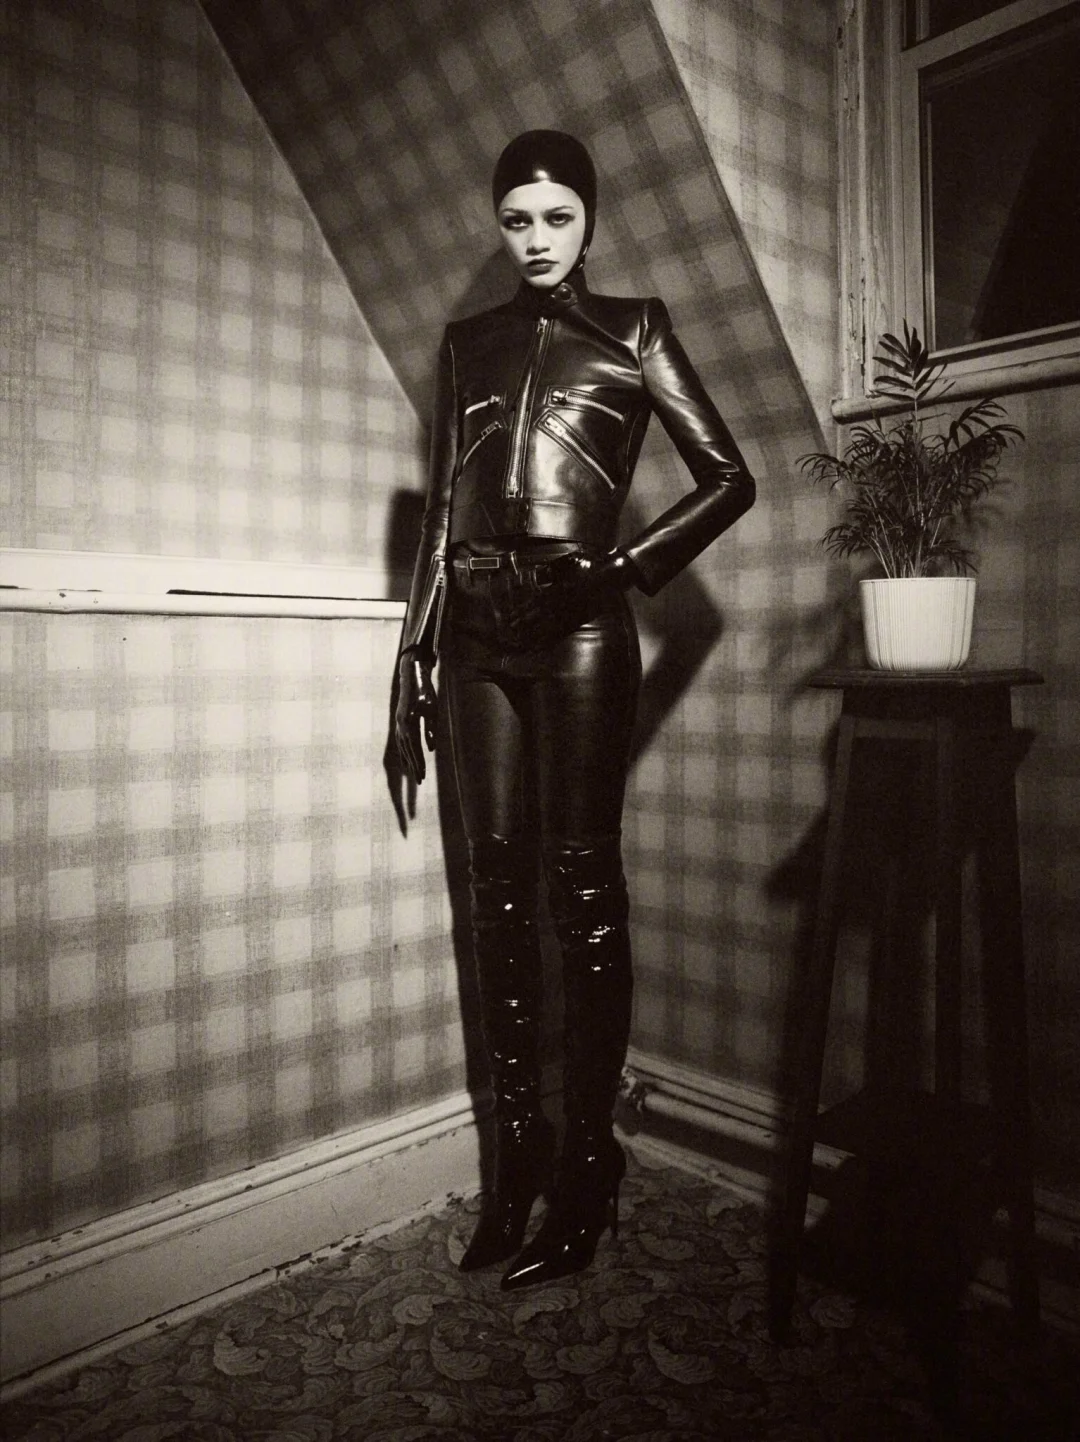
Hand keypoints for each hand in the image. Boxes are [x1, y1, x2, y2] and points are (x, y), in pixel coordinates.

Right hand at [395, 649, 436, 783]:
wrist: (412, 676)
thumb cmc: (425, 691)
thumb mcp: (432, 709)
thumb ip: (431, 729)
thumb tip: (430, 749)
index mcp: (408, 722)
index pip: (414, 747)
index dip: (418, 761)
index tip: (423, 774)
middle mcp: (400, 725)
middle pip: (407, 750)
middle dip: (414, 766)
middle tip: (420, 781)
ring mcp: (398, 723)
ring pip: (402, 747)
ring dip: (408, 761)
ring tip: (414, 774)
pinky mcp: (399, 721)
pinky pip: (400, 741)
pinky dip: (403, 752)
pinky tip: (406, 759)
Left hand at [504, 550, 637, 650]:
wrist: (611, 575)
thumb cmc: (589, 565)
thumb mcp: (569, 562)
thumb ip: (551, 570)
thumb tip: (537, 577)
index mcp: (561, 587)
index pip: (538, 601)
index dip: (524, 610)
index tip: (512, 616)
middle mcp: (566, 602)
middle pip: (541, 616)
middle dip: (526, 624)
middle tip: (512, 631)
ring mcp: (574, 612)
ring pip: (552, 626)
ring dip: (536, 634)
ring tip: (524, 641)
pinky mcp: (581, 619)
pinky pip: (564, 631)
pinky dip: (553, 638)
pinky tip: (544, 644)